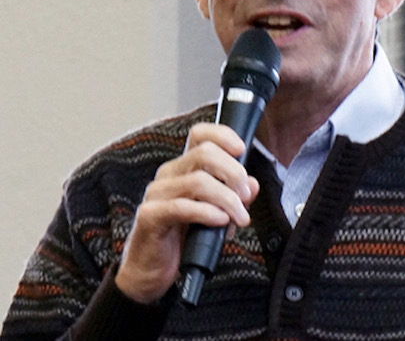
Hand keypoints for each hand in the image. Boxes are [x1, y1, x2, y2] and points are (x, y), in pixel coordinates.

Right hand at [114, 122, 259, 303]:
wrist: (150, 272)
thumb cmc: (182, 239)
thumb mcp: (217, 215)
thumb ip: (235, 197)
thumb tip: (252, 184)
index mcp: (184, 168)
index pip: (199, 135)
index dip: (222, 135)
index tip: (241, 150)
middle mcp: (169, 174)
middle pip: (205, 153)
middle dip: (233, 172)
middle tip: (245, 196)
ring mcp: (157, 193)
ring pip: (198, 180)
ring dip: (227, 198)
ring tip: (239, 216)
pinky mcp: (150, 215)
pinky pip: (182, 207)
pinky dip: (207, 212)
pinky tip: (220, 221)